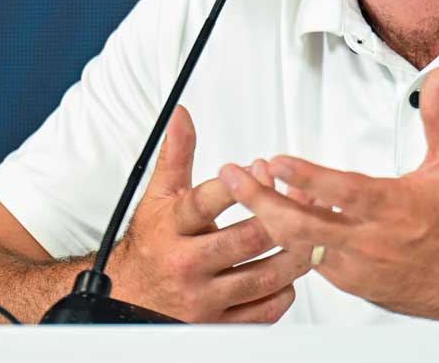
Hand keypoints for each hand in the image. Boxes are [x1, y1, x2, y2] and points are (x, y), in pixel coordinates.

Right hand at [106, 106, 310, 322]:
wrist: (130, 296)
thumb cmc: (152, 243)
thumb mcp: (158, 196)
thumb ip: (176, 155)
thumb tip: (181, 116)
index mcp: (172, 228)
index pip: (205, 202)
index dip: (238, 185)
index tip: (258, 166)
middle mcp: (186, 263)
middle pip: (246, 240)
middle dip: (279, 216)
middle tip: (301, 200)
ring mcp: (203, 297)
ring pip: (264, 275)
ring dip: (293, 252)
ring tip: (307, 233)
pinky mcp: (217, 323)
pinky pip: (263, 311)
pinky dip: (284, 292)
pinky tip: (290, 272)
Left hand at [217, 67, 438, 320]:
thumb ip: (437, 116)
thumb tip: (436, 78)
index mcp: (392, 208)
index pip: (340, 192)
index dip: (304, 177)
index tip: (275, 161)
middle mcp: (370, 241)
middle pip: (302, 226)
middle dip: (261, 200)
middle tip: (235, 177)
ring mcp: (358, 266)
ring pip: (300, 246)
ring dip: (272, 216)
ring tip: (251, 188)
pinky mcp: (353, 283)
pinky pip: (312, 261)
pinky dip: (293, 237)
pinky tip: (283, 212)